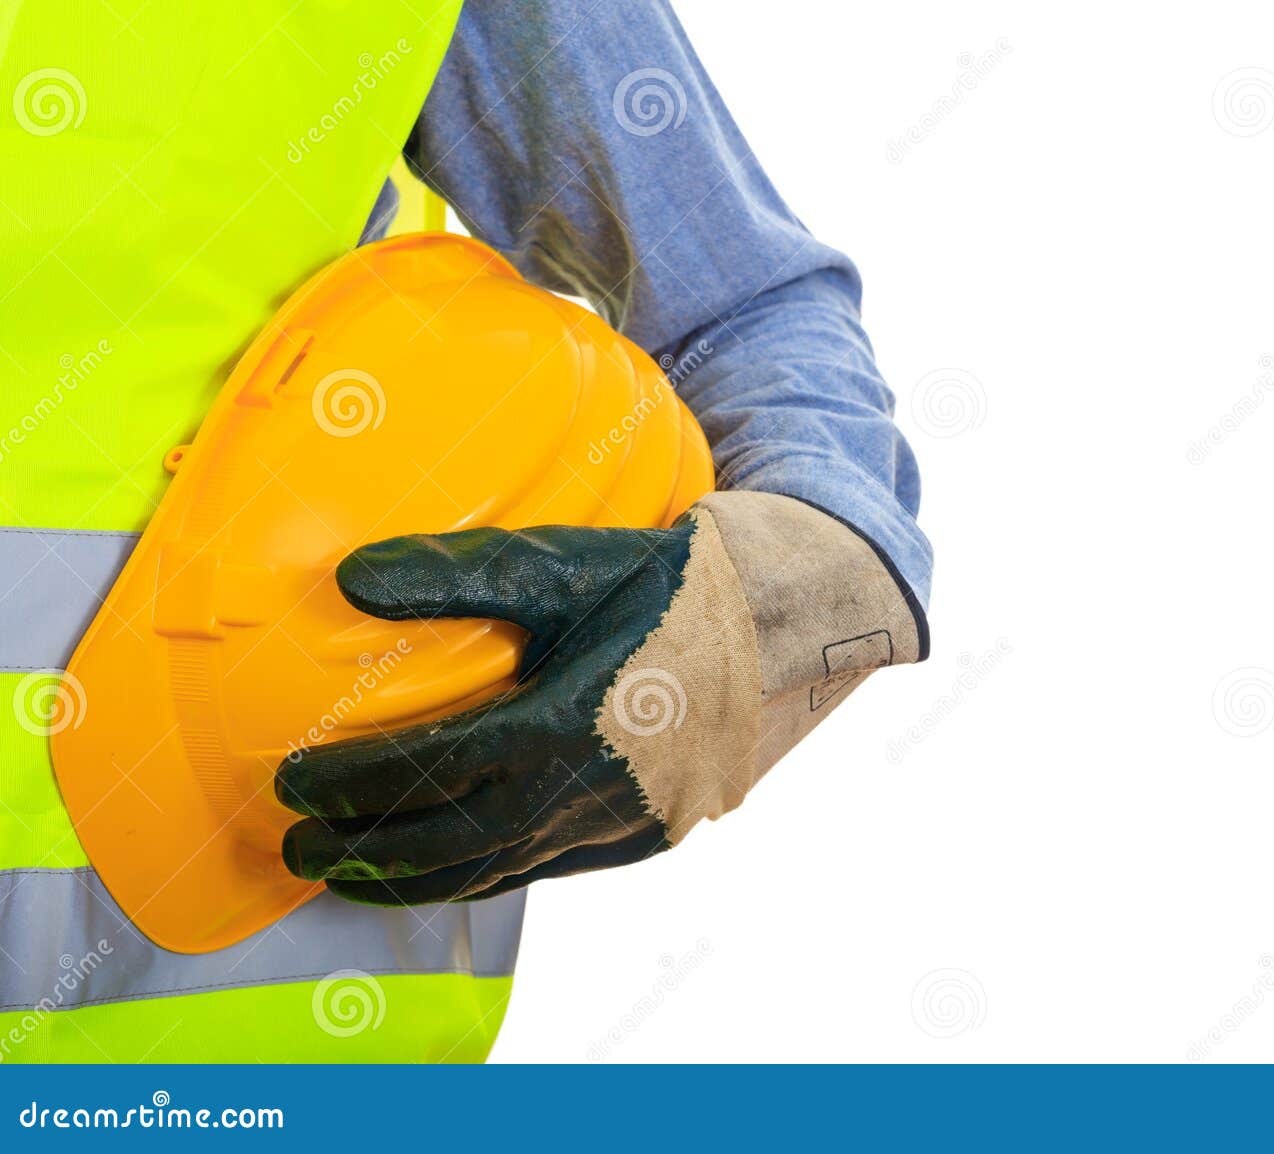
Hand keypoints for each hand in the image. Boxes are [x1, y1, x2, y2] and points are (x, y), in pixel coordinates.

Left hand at [275, 492, 924, 904]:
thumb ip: (457, 574)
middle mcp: (583, 795)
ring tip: (356, 877)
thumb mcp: (568, 565)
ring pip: (496, 870)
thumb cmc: (674, 586)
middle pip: (446, 844)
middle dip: (364, 850)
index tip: (292, 783)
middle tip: (301, 849)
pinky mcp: (648, 836)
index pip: (423, 774)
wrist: (787, 620)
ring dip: (416, 879)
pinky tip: (458, 868)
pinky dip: (487, 875)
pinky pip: (547, 870)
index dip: (349, 784)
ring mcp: (618, 825)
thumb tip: (350, 580)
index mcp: (556, 730)